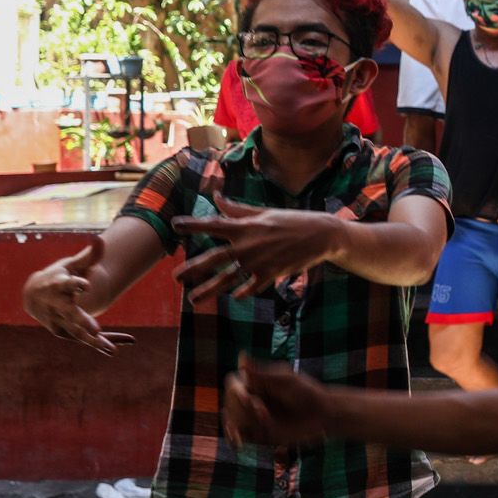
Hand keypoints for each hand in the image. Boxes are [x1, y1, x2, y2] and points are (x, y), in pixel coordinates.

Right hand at [22, 239, 134, 355]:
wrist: (32, 294)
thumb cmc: (58, 276)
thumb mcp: (71, 264)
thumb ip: (89, 256)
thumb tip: (100, 239)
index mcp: (57, 284)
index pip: (65, 284)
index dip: (75, 284)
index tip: (86, 285)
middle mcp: (55, 305)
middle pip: (69, 313)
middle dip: (82, 321)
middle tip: (96, 330)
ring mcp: (57, 320)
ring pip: (76, 332)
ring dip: (94, 342)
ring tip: (112, 350)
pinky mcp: (63, 332)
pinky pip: (84, 339)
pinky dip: (100, 343)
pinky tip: (119, 346)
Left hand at [172, 195, 345, 304]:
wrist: (322, 235)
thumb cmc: (292, 221)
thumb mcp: (264, 211)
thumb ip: (236, 209)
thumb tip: (215, 197)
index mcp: (246, 227)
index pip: (214, 224)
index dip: (193, 225)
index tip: (175, 225)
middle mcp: (249, 245)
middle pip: (214, 259)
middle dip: (193, 268)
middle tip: (176, 277)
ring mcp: (259, 261)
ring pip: (228, 278)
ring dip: (209, 290)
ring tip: (194, 300)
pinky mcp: (271, 273)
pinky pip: (251, 287)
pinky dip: (242, 293)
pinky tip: (234, 297)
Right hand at [224, 356, 328, 448]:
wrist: (322, 416)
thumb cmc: (307, 393)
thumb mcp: (286, 380)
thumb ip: (262, 373)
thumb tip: (241, 356)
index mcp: (255, 381)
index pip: (232, 384)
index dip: (236, 393)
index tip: (251, 399)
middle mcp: (250, 397)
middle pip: (230, 403)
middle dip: (243, 410)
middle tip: (265, 412)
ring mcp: (252, 416)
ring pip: (233, 421)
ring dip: (247, 422)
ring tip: (267, 423)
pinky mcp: (257, 433)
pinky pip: (239, 436)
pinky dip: (238, 437)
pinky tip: (240, 441)